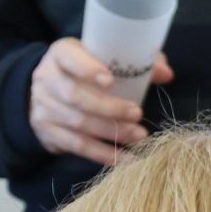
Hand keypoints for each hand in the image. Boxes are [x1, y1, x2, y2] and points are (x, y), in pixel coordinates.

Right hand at [29, 37, 172, 167]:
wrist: (49, 91)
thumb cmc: (86, 68)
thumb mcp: (103, 57)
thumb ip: (135, 61)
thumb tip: (167, 74)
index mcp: (60, 53)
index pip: (69, 58)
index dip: (88, 70)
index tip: (111, 80)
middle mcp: (46, 79)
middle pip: (75, 95)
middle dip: (108, 108)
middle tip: (137, 114)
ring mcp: (44, 108)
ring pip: (77, 123)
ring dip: (111, 133)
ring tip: (139, 136)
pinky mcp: (48, 132)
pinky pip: (77, 146)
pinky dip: (103, 154)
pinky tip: (124, 158)